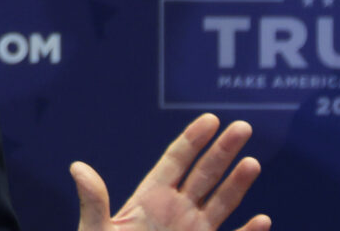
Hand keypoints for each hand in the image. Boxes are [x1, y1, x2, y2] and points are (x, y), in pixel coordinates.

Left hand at [70, 113, 268, 230]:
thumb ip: (93, 201)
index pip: (175, 160)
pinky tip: (263, 220)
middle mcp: (176, 210)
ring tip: (252, 163)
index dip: (193, 139)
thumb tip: (77, 167)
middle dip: (223, 151)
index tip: (211, 119)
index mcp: (150, 197)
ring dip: (237, 184)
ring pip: (220, 203)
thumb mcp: (96, 230)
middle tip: (243, 127)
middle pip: (204, 174)